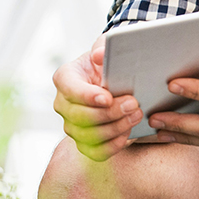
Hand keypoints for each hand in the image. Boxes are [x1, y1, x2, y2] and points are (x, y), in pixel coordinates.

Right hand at [53, 34, 144, 160]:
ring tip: (136, 116)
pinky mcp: (83, 142)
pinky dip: (113, 146)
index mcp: (64, 77)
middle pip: (80, 116)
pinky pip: (95, 152)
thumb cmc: (106, 62)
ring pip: (88, 136)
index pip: (70, 89)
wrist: (111, 79)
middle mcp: (62, 103)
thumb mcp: (106, 47)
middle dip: (109, 113)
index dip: (87, 96)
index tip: (108, 97)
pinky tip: (128, 133)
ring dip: (115, 128)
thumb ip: (103, 47)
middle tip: (133, 104)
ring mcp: (71, 125)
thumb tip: (99, 55)